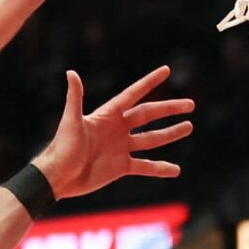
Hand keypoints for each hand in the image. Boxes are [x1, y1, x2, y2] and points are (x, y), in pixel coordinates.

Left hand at [34, 65, 192, 199]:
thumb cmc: (62, 147)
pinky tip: (175, 170)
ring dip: (170, 133)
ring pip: (151, 139)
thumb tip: (71, 72)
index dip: (149, 82)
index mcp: (108, 114)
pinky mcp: (121, 167)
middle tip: (190, 104)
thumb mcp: (71, 121)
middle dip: (169, 109)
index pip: (133, 94)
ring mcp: (121, 147)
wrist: (58, 177)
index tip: (166, 70)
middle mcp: (117, 128)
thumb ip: (75, 98)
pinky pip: (145, 166)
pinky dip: (160, 168)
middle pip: (148, 115)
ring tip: (189, 127)